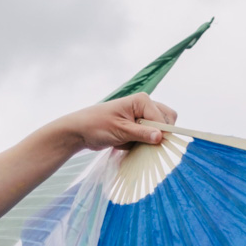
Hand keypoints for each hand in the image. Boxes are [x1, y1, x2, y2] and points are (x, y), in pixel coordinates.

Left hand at [61, 93, 178, 151]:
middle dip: (158, 134)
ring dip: (149, 140)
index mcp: (142, 101)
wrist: (80, 131)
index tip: (156, 144)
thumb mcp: (120, 131)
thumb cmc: (97, 125)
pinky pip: (148, 136)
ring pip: (158, 130)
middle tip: (143, 143)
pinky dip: (142, 143)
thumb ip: (141, 133)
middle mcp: (145, 106)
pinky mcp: (137, 127)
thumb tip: (160, 137)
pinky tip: (127, 145)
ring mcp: (141, 117)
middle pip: (166, 121)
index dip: (162, 132)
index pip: (163, 118)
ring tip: (131, 143)